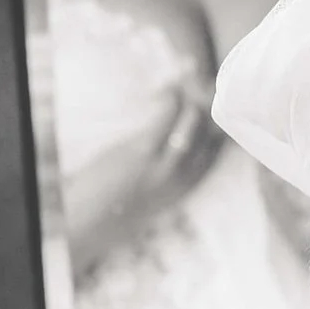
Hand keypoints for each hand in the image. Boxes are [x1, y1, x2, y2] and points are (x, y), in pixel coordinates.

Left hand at [64, 89, 221, 283]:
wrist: (90, 218)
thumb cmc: (116, 205)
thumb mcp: (152, 192)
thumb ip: (167, 171)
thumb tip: (174, 143)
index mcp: (185, 187)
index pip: (215, 155)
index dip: (219, 130)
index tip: (217, 111)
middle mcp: (181, 177)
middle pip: (209, 139)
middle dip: (211, 113)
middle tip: (207, 92)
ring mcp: (164, 165)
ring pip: (192, 128)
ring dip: (194, 105)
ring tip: (190, 90)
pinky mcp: (143, 151)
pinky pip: (166, 120)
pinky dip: (172, 103)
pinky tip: (171, 92)